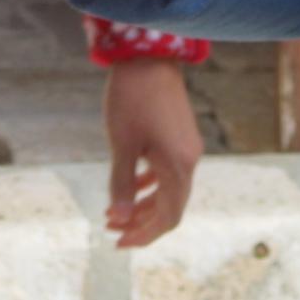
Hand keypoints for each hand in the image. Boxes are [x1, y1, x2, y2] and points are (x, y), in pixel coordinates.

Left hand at [101, 60, 203, 246]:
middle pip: (170, 207)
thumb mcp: (122, 144)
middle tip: (111, 230)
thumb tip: (118, 217)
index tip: (119, 242)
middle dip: (140, 222)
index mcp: (178, 166)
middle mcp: (189, 161)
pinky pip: (167, 173)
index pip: (169, 217)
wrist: (148, 57)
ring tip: (112, 212)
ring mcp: (186, 149)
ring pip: (168, 190)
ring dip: (143, 205)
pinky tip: (129, 187)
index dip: (145, 234)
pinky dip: (149, 185)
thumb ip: (121, 184)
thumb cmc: (132, 99)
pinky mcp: (179, 138)